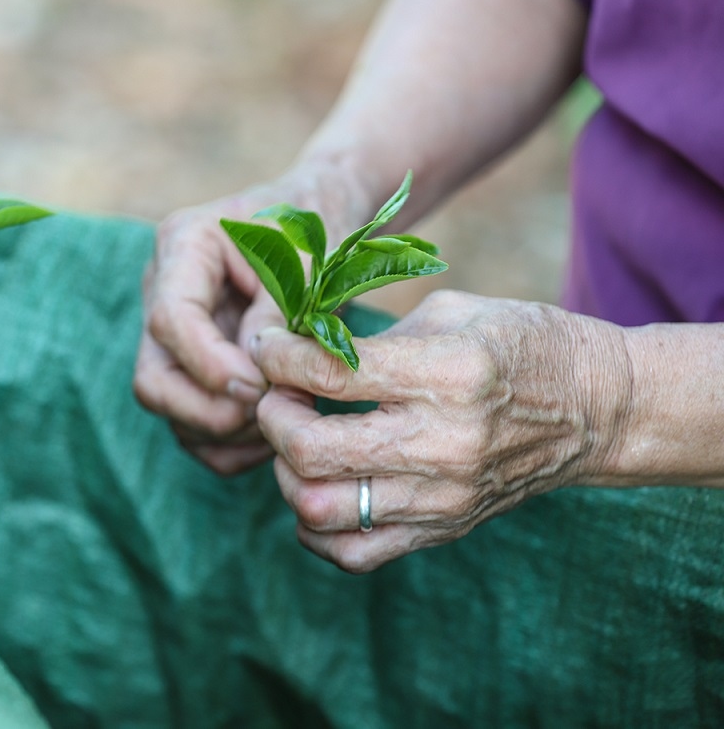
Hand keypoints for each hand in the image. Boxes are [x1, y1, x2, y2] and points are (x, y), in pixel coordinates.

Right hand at [133, 168, 369, 474]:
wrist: (320, 214)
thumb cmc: (317, 227)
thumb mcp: (311, 260)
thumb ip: (279, 315)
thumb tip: (254, 378)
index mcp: (184, 246)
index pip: (171, 320)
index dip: (209, 365)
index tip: (259, 387)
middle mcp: (163, 292)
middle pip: (153, 377)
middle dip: (208, 411)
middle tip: (269, 413)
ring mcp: (171, 335)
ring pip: (169, 409)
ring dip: (223, 432)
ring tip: (281, 422)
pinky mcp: (189, 367)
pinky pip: (190, 427)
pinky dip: (227, 445)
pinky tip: (271, 438)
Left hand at [251, 290, 631, 571]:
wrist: (598, 411)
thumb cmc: (523, 347)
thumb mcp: (454, 313)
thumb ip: (374, 337)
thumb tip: (296, 346)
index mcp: (449, 374)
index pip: (331, 375)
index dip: (278, 357)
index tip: (268, 346)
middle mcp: (443, 444)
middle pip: (311, 451)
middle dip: (272, 418)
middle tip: (278, 396)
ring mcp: (442, 498)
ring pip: (319, 509)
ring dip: (286, 473)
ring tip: (297, 443)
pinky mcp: (442, 531)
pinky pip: (352, 553)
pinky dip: (315, 526)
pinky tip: (319, 488)